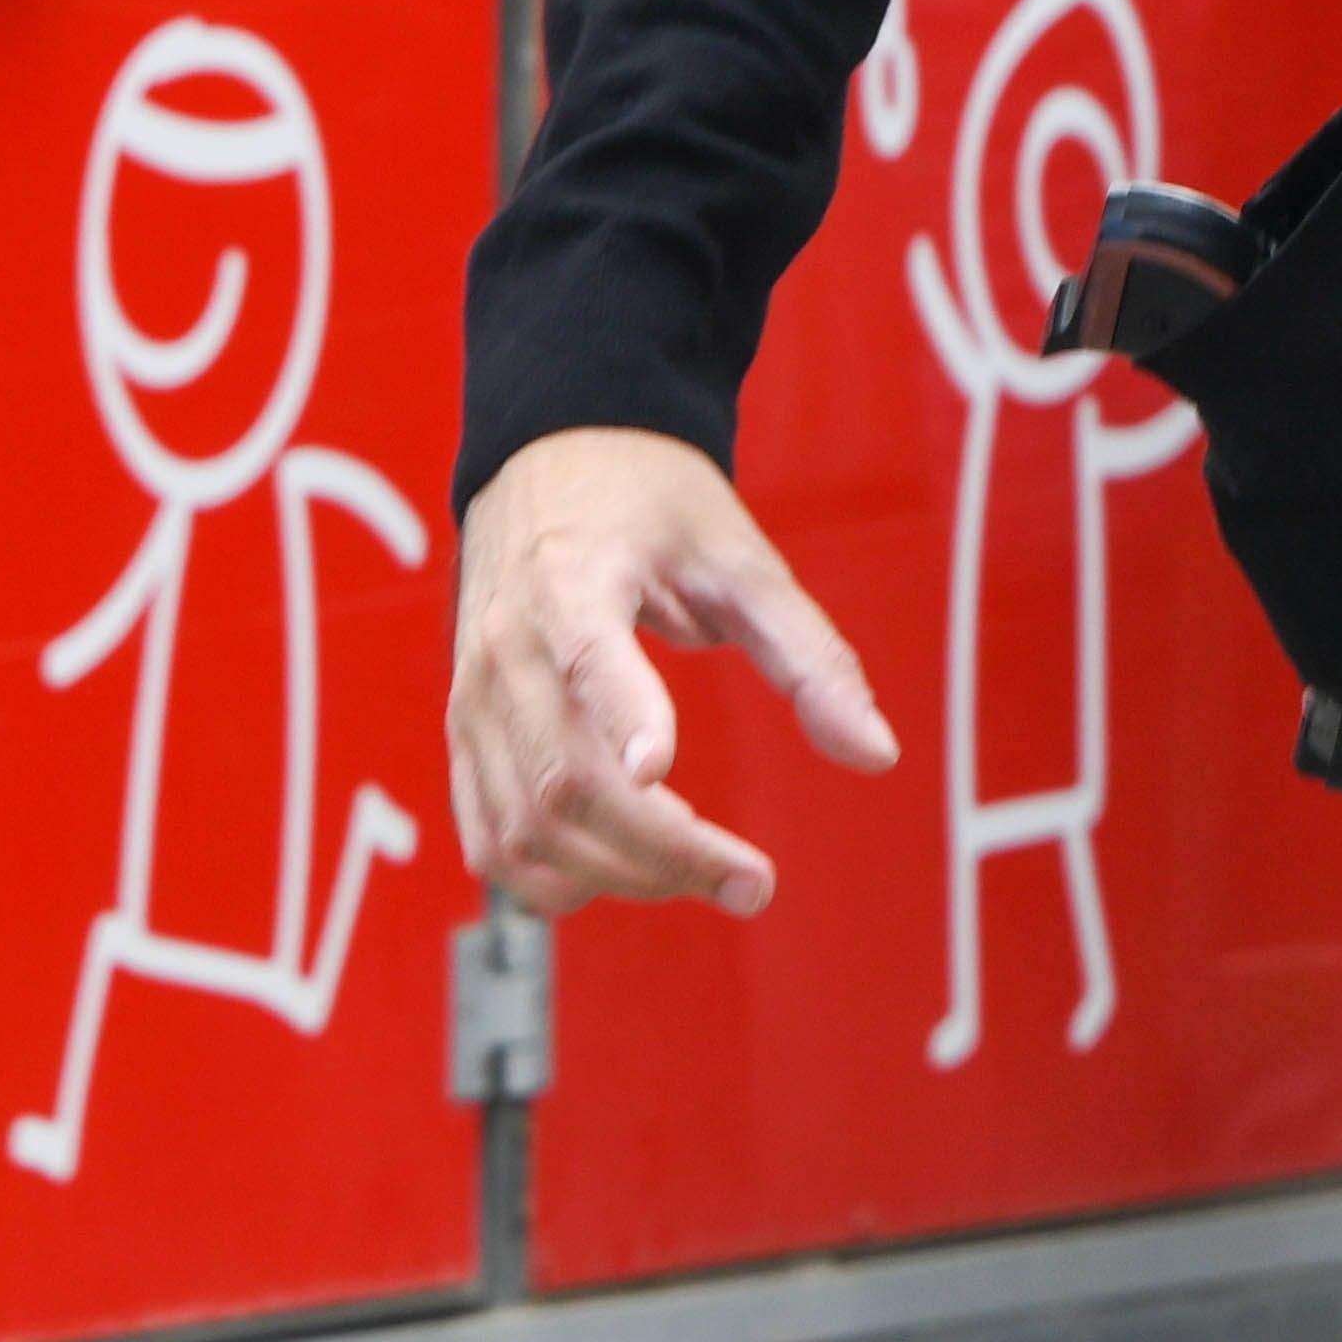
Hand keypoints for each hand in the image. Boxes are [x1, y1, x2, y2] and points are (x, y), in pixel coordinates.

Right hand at [453, 424, 897, 918]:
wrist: (549, 458)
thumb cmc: (651, 504)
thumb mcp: (741, 555)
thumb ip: (809, 654)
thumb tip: (878, 755)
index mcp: (571, 582)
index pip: (588, 660)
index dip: (623, 719)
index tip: (666, 774)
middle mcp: (505, 650)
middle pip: (564, 783)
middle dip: (663, 851)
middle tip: (755, 883)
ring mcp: (471, 702)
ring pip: (525, 831)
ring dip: (619, 877)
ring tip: (706, 874)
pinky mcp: (463, 738)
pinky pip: (491, 841)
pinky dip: (555, 880)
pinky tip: (629, 873)